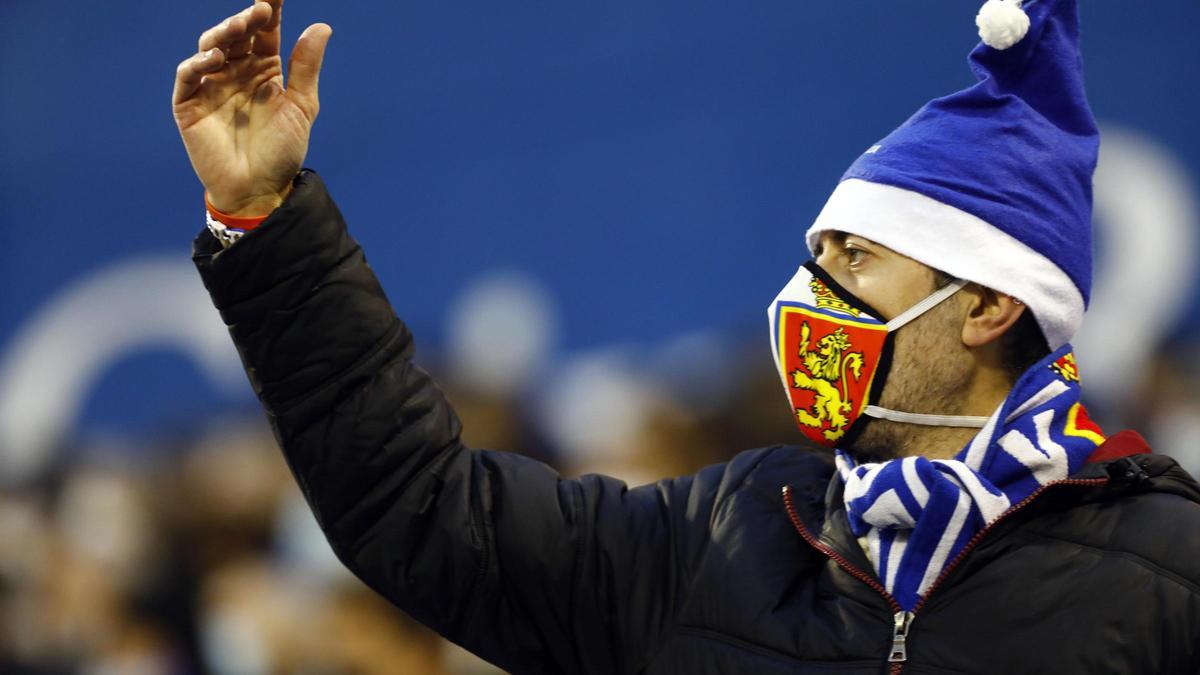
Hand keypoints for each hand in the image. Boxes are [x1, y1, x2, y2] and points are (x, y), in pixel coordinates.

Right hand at [173, 1, 331, 215]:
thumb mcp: (301, 107)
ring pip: (210, 46)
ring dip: (224, 33)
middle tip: (260, 10)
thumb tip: (321, 26)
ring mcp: (211, 86)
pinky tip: (215, 58)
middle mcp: (236, 72)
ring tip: (241, 26)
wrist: (259, 190)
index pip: (265, 31)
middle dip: (246, 19)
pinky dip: (198, 63)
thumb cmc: (281, 151)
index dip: (269, 9)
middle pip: (236, 34)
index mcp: (263, 69)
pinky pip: (188, 76)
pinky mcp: (189, 104)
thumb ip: (306, 68)